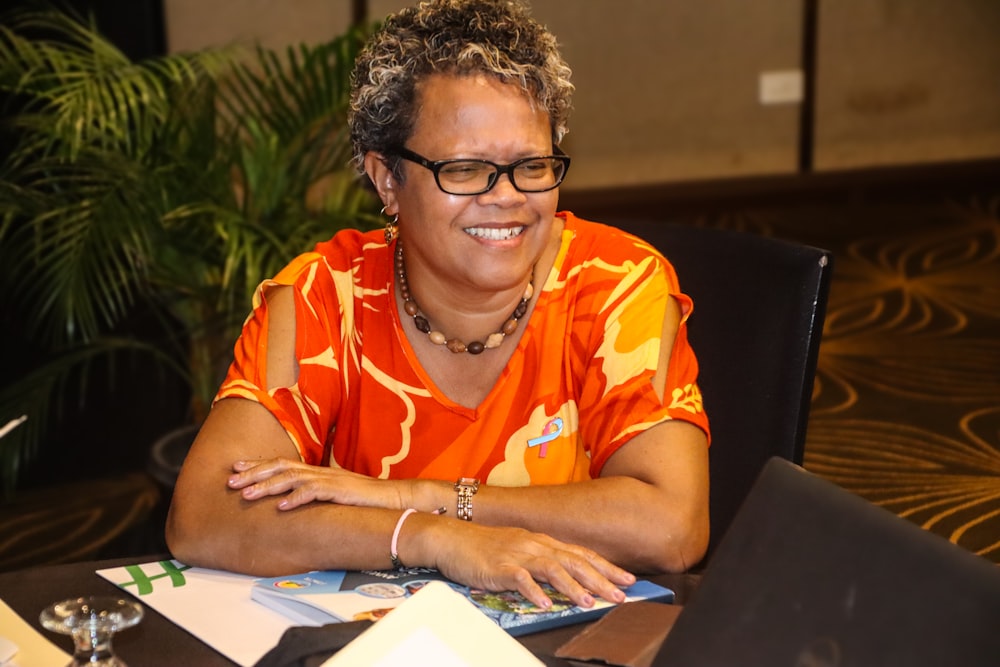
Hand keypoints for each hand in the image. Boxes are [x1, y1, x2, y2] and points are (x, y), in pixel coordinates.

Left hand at [227, 457, 411, 510]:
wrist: (396, 499)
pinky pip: (315, 493)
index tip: (235, 467)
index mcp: (317, 472)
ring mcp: (330, 480)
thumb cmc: (365, 501)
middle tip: (229, 480)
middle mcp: (320, 472)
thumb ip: (315, 495)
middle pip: (280, 467)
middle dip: (253, 473)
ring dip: (267, 486)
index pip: (282, 464)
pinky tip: (281, 507)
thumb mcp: (335, 495)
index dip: (257, 465)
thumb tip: (292, 502)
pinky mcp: (341, 491)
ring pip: (292, 478)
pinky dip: (296, 499)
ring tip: (246, 494)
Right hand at [418, 519, 635, 610]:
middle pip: (573, 560)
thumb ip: (541, 562)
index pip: (580, 553)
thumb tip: (566, 579)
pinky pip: (519, 579)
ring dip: (573, 586)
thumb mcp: (519, 550)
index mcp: (541, 541)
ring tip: (590, 603)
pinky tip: (546, 604)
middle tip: (622, 594)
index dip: (605, 566)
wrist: (450, 538)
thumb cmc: (484, 547)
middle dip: (600, 578)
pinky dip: (534, 591)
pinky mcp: (498, 566)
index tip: (627, 579)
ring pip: (552, 568)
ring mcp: (516, 554)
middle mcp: (534, 544)